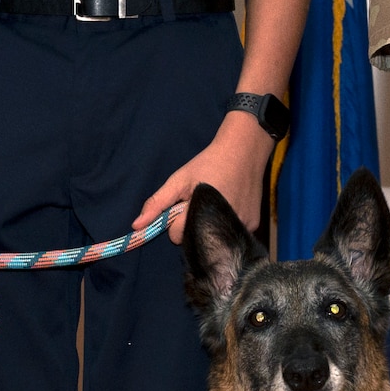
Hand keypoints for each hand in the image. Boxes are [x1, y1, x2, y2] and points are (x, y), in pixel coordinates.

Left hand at [134, 112, 271, 243]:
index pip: (177, 237)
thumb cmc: (209, 163)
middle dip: (191, 226)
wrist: (245, 150)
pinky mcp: (254, 225)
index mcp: (198, 213)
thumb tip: (136, 226)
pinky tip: (229, 206)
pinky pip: (232, 234)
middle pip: (195, 240)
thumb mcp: (179, 179)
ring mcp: (240, 226)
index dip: (175, 222)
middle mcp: (221, 223)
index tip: (182, 206)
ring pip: (214, 238)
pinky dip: (226, 224)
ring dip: (209, 226)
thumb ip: (158, 203)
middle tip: (198, 203)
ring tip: (214, 202)